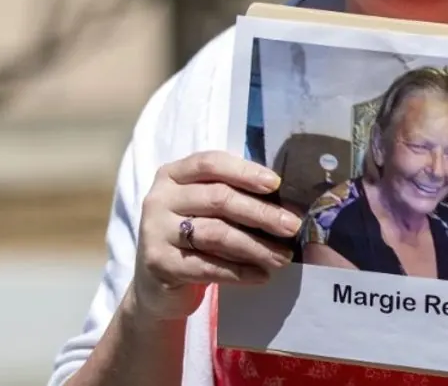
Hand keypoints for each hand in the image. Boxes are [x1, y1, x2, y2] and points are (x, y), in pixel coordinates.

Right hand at [131, 151, 302, 321]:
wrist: (156, 284)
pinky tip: (261, 275)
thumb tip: (284, 202)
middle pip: (219, 198)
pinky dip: (239, 272)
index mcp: (173, 175)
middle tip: (292, 227)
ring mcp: (155, 231)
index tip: (276, 184)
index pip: (211, 163)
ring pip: (216, 233)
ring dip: (255, 246)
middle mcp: (159, 198)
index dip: (245, 171)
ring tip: (282, 257)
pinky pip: (207, 266)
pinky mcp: (158, 263)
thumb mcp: (204, 210)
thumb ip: (232, 196)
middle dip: (261, 213)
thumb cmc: (192, 238)